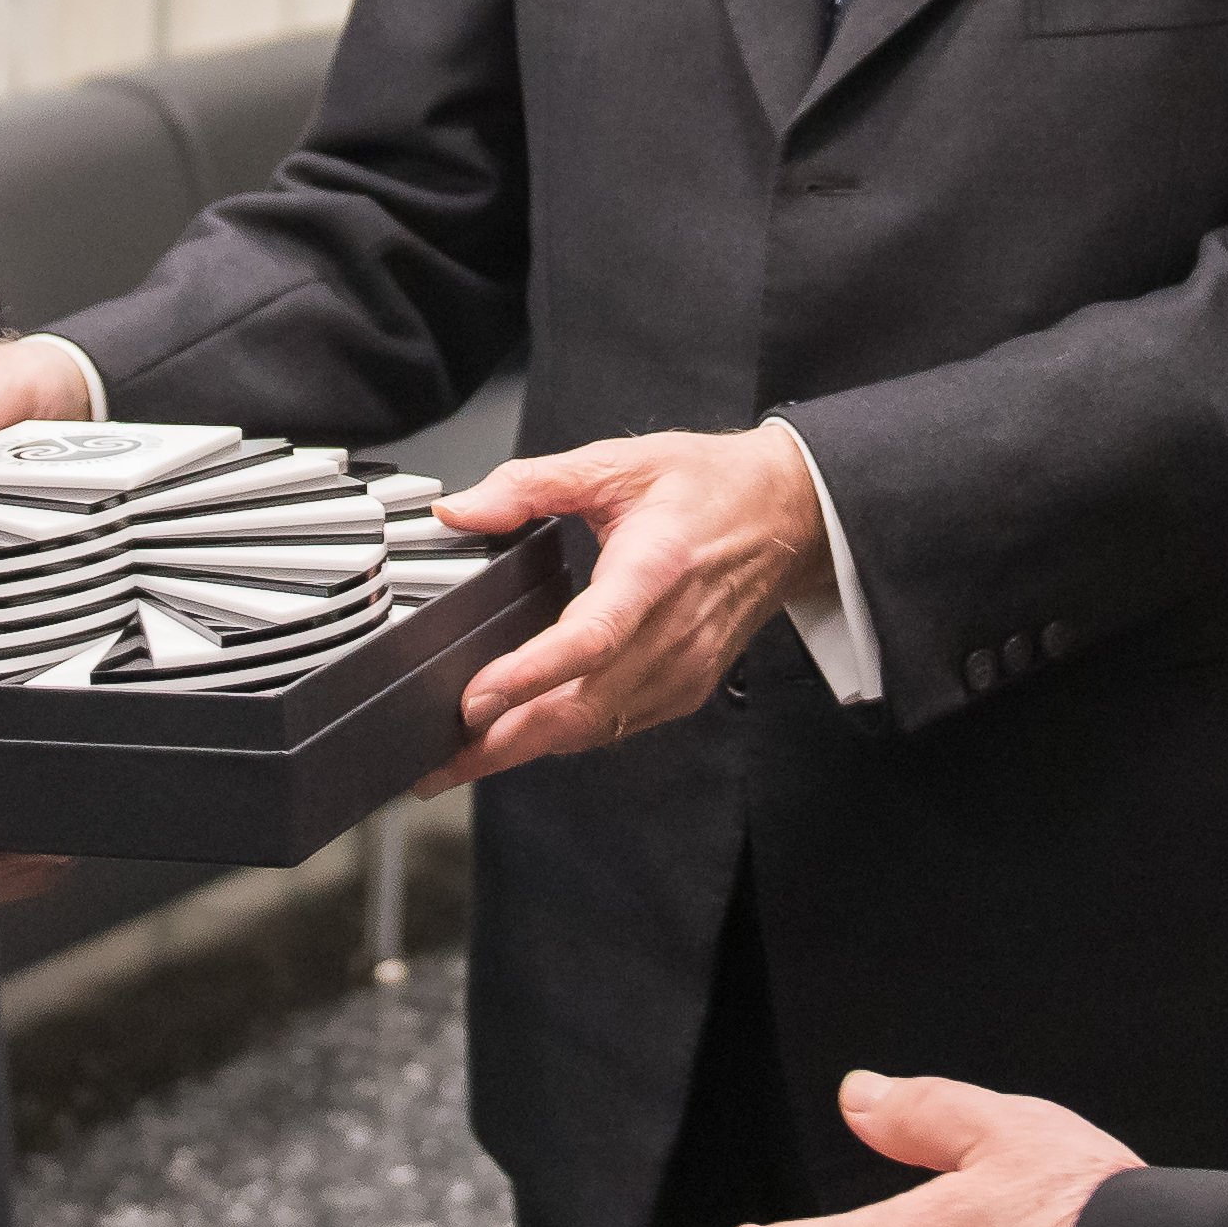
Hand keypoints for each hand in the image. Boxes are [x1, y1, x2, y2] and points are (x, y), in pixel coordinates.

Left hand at [416, 427, 833, 791]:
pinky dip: (565, 736)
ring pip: (596, 728)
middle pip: (584, 707)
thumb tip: (462, 510)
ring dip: (527, 748)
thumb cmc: (709, 486)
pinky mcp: (687, 688)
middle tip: (441, 762)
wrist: (786, 515)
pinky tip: (523, 734)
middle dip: (506, 741)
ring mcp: (684, 668)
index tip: (475, 699)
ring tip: (463, 758)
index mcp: (655, 568)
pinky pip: (616, 725)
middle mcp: (674, 630)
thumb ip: (530, 484)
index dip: (530, 676)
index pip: (591, 639)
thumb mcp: (616, 463)